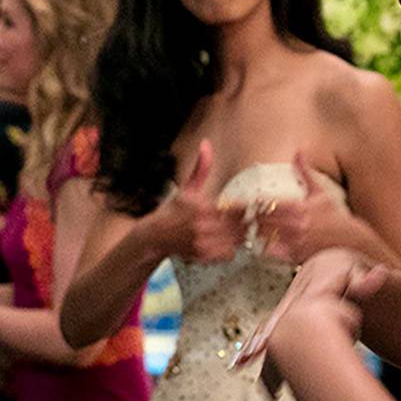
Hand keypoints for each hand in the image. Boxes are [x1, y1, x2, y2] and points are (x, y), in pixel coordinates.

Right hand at [147, 139, 246, 263]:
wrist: (155, 236)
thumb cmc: (172, 211)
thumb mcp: (187, 188)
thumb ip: (201, 167)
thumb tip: (205, 144)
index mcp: (204, 208)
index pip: (239, 209)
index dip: (245, 208)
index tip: (245, 207)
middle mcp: (205, 227)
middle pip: (241, 226)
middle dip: (245, 223)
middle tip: (244, 220)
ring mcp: (204, 243)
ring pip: (237, 241)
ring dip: (239, 236)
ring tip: (232, 230)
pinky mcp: (204, 256)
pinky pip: (229, 254)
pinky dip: (230, 248)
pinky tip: (223, 241)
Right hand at [249, 248, 388, 395]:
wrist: (331, 264)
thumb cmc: (345, 271)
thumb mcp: (356, 273)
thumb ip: (366, 280)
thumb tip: (380, 273)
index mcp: (305, 294)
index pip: (290, 311)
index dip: (280, 325)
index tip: (270, 338)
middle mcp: (291, 302)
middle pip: (273, 323)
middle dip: (261, 340)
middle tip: (249, 356)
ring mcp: (286, 310)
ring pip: (268, 329)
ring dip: (254, 345)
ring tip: (240, 363)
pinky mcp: (285, 317)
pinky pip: (269, 333)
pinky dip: (256, 345)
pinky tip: (244, 362)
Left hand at [254, 155, 354, 263]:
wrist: (351, 242)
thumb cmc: (335, 217)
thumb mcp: (321, 193)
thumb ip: (306, 172)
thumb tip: (299, 152)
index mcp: (299, 208)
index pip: (268, 204)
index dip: (255, 203)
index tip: (251, 202)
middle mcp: (295, 226)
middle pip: (261, 221)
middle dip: (253, 218)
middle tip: (246, 216)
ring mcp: (294, 243)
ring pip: (263, 237)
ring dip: (256, 232)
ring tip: (253, 228)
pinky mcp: (295, 257)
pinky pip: (272, 253)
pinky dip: (265, 247)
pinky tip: (266, 242)